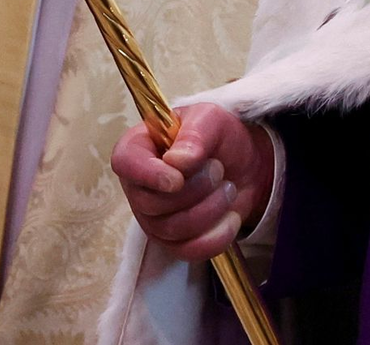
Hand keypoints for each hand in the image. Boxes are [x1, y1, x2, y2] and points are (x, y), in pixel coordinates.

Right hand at [111, 103, 274, 262]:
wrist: (243, 165)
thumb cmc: (218, 137)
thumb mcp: (212, 119)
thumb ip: (195, 134)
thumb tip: (177, 162)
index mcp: (140, 146)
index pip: (125, 162)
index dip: (148, 175)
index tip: (178, 179)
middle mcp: (139, 186)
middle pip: (151, 203)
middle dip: (195, 189)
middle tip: (219, 169)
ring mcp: (153, 218)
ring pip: (172, 230)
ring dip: (210, 209)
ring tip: (228, 188)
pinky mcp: (173, 242)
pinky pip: (188, 251)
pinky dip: (217, 235)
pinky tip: (231, 216)